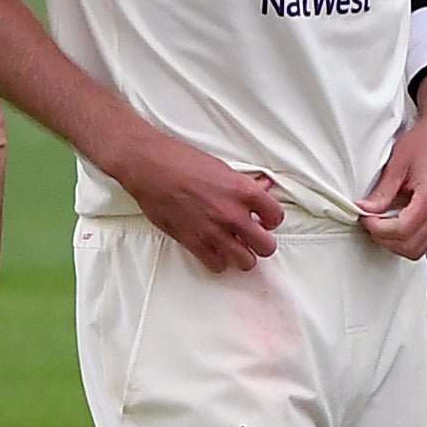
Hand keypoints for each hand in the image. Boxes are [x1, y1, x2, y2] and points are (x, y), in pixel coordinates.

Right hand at [103, 122, 285, 273]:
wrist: (150, 167)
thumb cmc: (181, 161)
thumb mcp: (222, 167)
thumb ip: (245, 183)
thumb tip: (262, 187)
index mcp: (244, 191)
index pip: (276, 216)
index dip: (271, 220)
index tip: (264, 220)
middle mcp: (233, 214)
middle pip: (266, 246)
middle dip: (262, 243)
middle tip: (253, 238)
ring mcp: (214, 231)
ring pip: (246, 262)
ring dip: (243, 256)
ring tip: (236, 248)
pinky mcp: (194, 242)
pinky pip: (218, 265)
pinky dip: (219, 261)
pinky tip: (215, 251)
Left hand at [357, 72, 426, 258]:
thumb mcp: (398, 163)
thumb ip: (382, 192)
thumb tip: (365, 210)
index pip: (403, 229)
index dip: (378, 229)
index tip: (365, 218)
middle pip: (411, 246)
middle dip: (385, 239)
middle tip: (370, 222)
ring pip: (418, 250)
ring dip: (395, 243)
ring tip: (381, 224)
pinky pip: (425, 242)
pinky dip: (406, 239)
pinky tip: (395, 223)